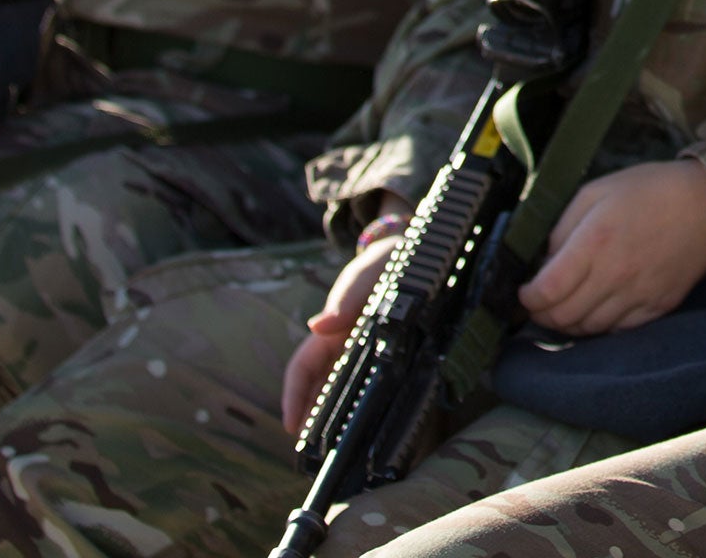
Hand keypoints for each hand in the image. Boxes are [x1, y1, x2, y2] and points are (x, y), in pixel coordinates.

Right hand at [280, 202, 408, 432]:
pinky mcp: (387, 358)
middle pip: (319, 388)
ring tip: (342, 449)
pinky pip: (372, 386)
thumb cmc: (382, 263)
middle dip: (312, 419)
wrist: (413, 252)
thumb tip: (318, 326)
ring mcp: (363, 354)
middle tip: (315, 453)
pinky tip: (376, 425)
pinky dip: (368, 406)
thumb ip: (346, 297)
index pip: (303, 368)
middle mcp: (342, 346)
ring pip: (343, 392)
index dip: (294, 397)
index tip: (291, 426)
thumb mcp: (366, 274)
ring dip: (337, 419)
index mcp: (330, 330)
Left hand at [516, 160, 705, 335]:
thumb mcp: (597, 192)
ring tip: (567, 305)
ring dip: (569, 321)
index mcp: (596, 242)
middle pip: (564, 316)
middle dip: (543, 314)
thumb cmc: (651, 191)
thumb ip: (564, 225)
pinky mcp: (657, 306)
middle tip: (540, 302)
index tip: (524, 291)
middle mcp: (615, 275)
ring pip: (589, 328)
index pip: (548, 290)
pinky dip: (600, 324)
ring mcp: (638, 295)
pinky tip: (597, 307)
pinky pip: (618, 329)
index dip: (527, 298)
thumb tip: (546, 259)